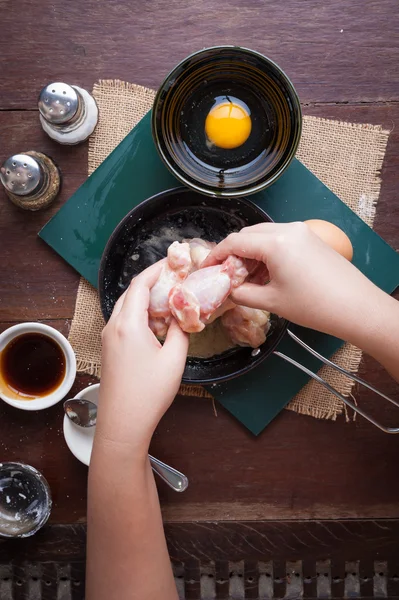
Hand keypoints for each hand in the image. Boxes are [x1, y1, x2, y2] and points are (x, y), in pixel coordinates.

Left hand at [97, 261, 188, 456]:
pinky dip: (139, 315)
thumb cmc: (149, 393)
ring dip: (144, 299)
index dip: (156, 270)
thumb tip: (182, 315)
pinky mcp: (109, 349)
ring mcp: (108, 338)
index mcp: (128, 324)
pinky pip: (123, 322)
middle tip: (173, 279)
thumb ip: (180, 330)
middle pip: (130, 293)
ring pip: (125, 307)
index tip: (172, 262)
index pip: (140, 284)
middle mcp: (113, 326)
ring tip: (168, 299)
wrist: (122, 423)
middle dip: (151, 282)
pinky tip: (155, 323)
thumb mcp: (174, 359)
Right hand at [203, 222, 381, 340]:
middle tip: (224, 275)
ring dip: (249, 252)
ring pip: (263, 235)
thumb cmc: (313, 305)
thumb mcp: (271, 302)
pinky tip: (265, 273)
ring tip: (245, 277)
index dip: (215, 256)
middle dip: (232, 253)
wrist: (355, 307)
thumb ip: (242, 293)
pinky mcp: (310, 238)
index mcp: (274, 242)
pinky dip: (266, 252)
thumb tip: (228, 290)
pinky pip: (279, 239)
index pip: (234, 242)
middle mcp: (286, 229)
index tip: (205, 270)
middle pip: (247, 234)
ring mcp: (301, 231)